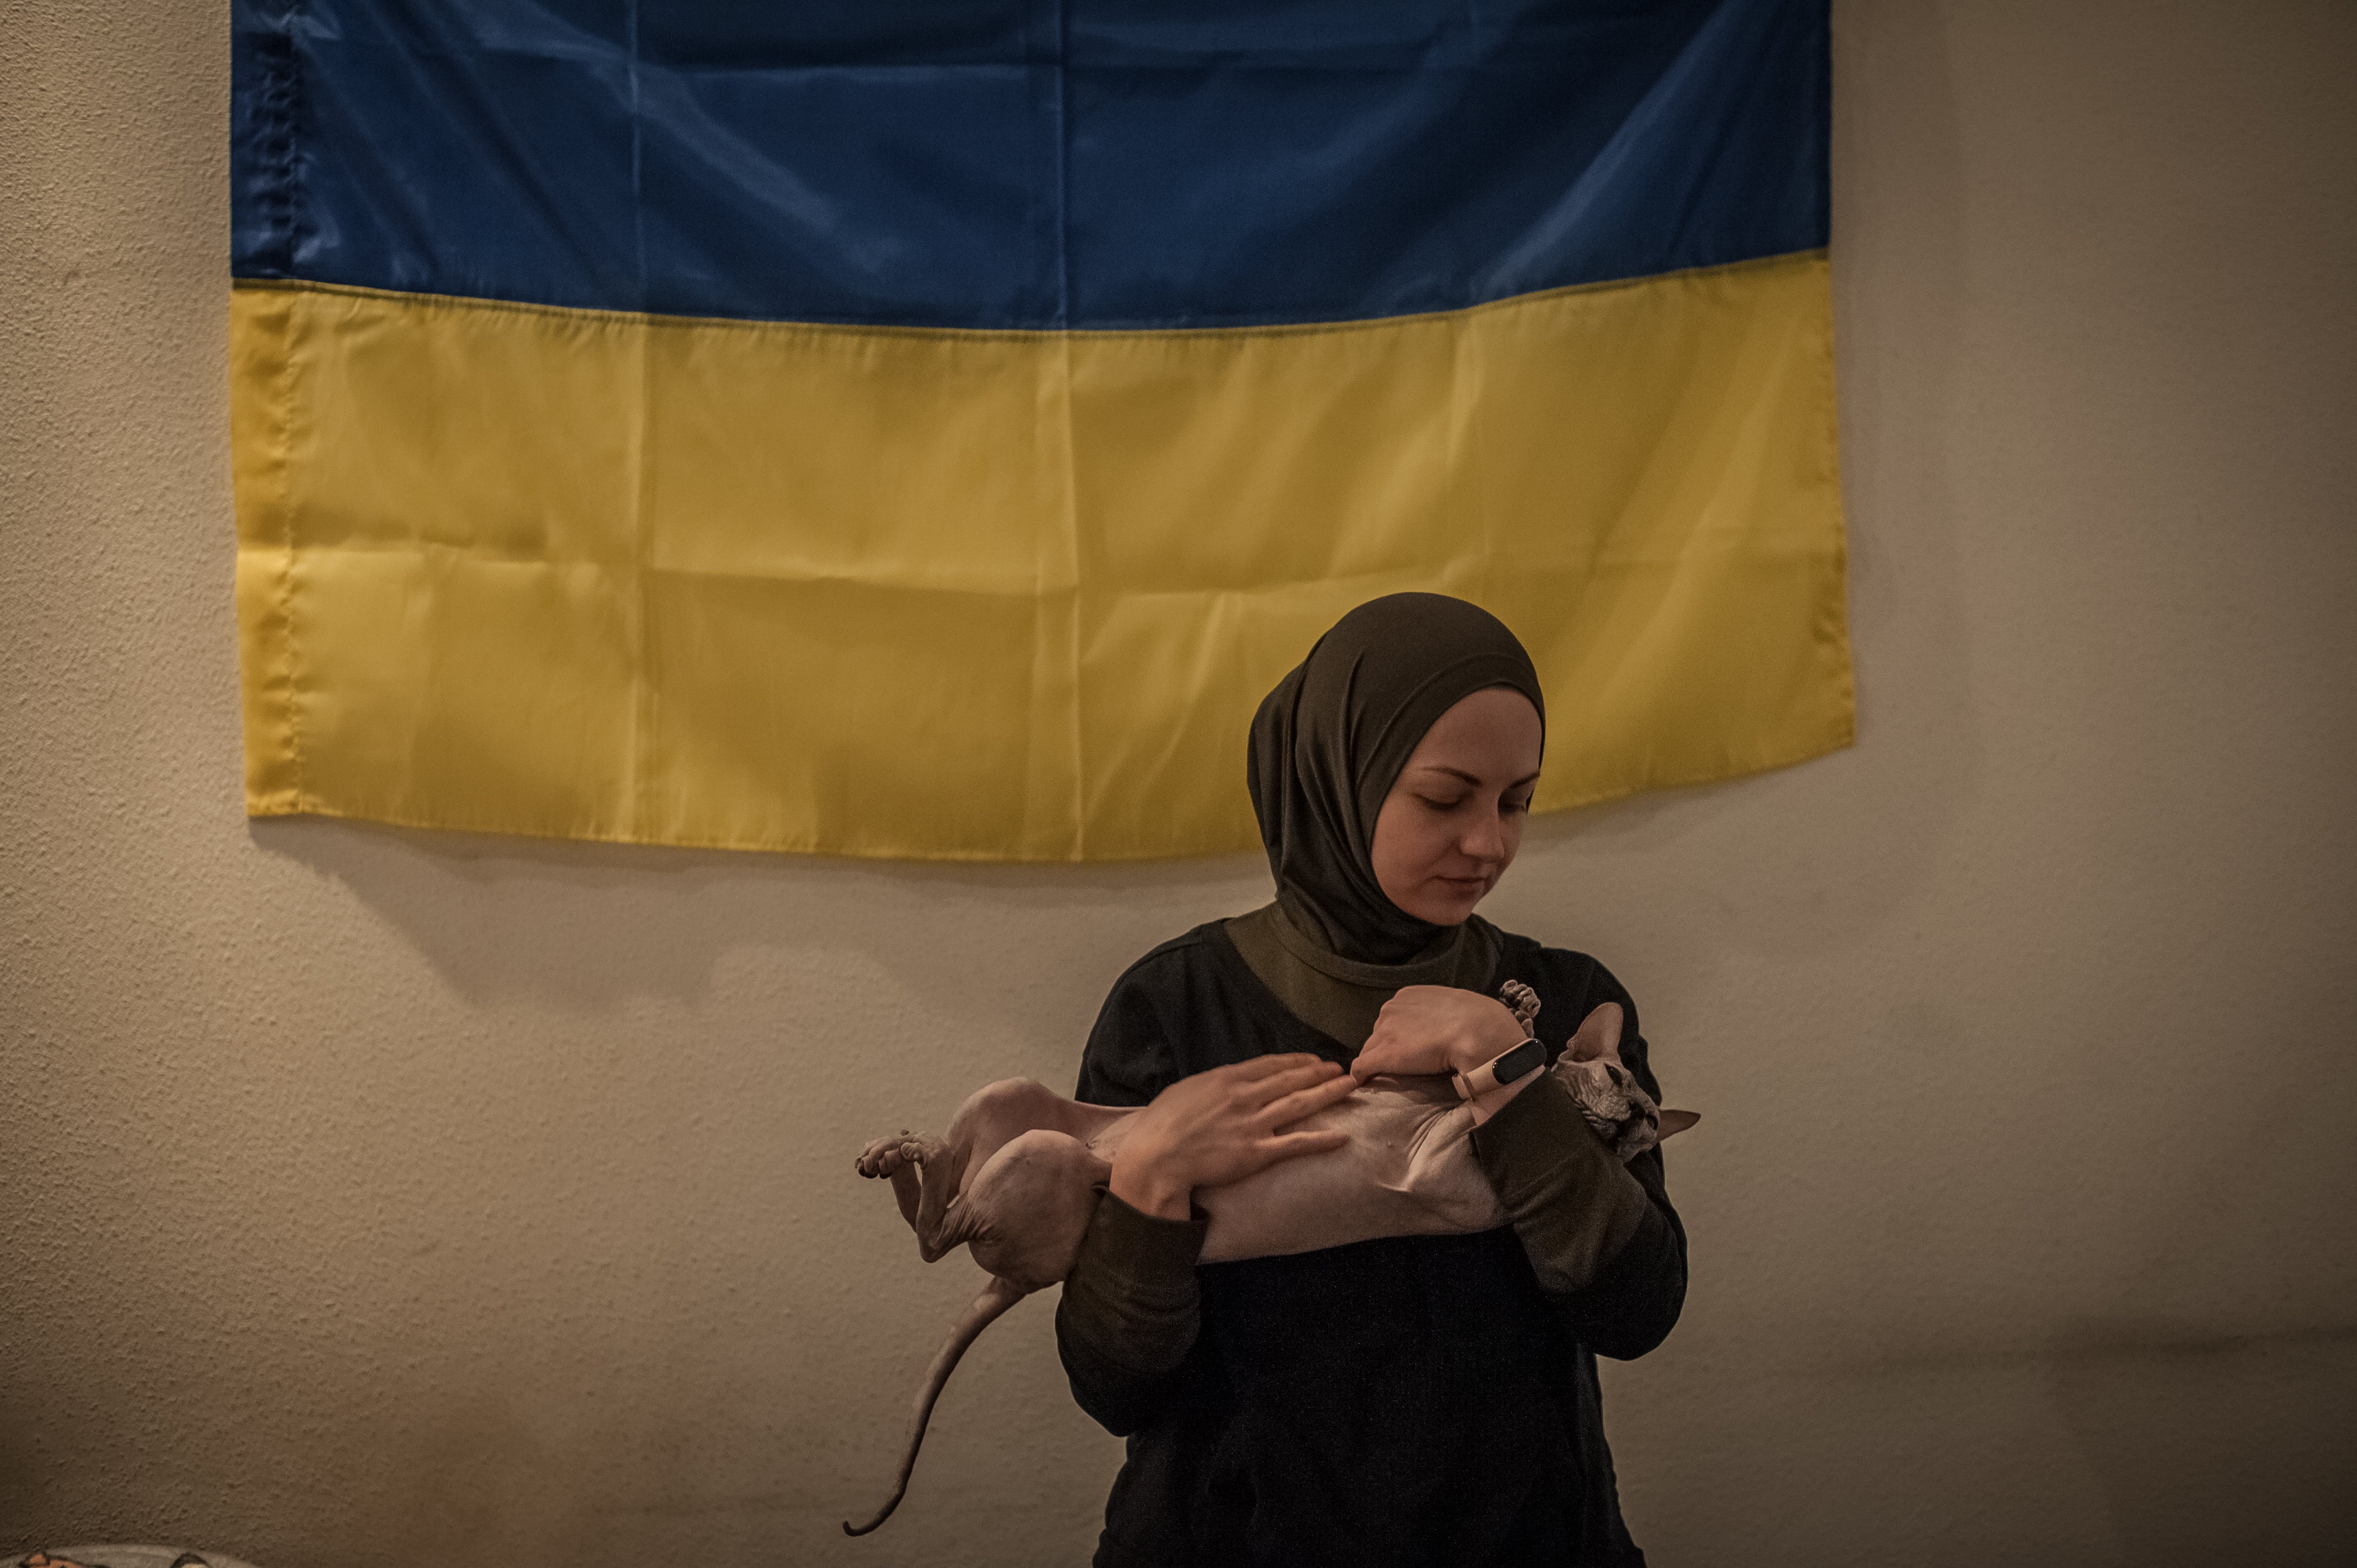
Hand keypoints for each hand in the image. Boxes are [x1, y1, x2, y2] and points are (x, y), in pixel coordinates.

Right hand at [1110, 1054, 1358, 1219]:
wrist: (1156, 1156)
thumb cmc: (1162, 1124)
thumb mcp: (1186, 1090)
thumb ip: (1211, 1085)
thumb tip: (1225, 1083)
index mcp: (1227, 1079)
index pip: (1270, 1064)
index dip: (1296, 1061)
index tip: (1313, 1060)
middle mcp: (1245, 1096)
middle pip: (1291, 1079)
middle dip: (1320, 1073)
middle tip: (1341, 1068)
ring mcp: (1253, 1124)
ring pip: (1300, 1104)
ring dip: (1328, 1093)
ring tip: (1348, 1086)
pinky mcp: (1257, 1152)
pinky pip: (1296, 1144)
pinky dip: (1321, 1139)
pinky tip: (1342, 1136)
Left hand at [1351, 985, 1527, 1081]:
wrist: (1480, 1032)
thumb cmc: (1480, 1021)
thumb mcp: (1456, 1007)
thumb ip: (1442, 1015)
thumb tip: (1448, 1027)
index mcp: (1409, 996)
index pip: (1393, 1020)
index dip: (1398, 1038)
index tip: (1408, 1051)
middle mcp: (1391, 1009)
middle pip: (1378, 1035)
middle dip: (1387, 1049)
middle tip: (1405, 1068)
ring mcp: (1385, 1031)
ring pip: (1370, 1051)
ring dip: (1378, 1063)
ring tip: (1390, 1079)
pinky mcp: (1385, 1054)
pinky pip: (1361, 1067)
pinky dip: (1360, 1078)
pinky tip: (1364, 1087)